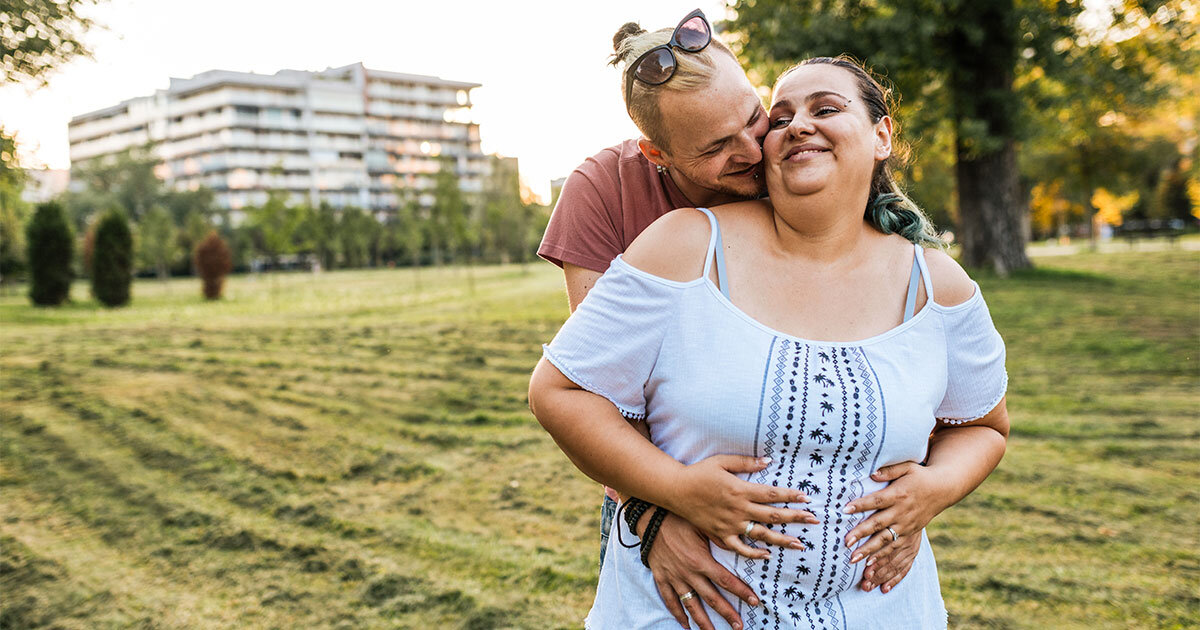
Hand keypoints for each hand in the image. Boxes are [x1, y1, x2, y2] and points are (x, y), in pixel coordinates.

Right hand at [646, 513, 758, 629]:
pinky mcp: (662, 578)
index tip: (754, 601)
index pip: (726, 581)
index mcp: (701, 561)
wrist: (650, 519)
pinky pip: (670, 600)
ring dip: (703, 621)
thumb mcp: (703, 525)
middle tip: (739, 625)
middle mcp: (689, 574)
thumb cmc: (678, 519)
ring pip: (691, 605)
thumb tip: (742, 544)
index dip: (742, 592)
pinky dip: (677, 613)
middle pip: (712, 598)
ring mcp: (674, 578)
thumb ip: (721, 538)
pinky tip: (685, 624)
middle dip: (727, 613)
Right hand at [669, 454, 819, 558]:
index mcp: (740, 489)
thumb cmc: (698, 473)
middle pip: (772, 515)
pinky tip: (768, 556)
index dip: (790, 495)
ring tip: (799, 544)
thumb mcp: (721, 461)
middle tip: (814, 520)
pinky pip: (740, 547)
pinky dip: (754, 553)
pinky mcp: (720, 534)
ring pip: (761, 534)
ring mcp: (730, 524)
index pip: (771, 493)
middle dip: (795, 517)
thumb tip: (768, 461)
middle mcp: (738, 508)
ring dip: (781, 539)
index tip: (807, 498)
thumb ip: (746, 462)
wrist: (675, 490)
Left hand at [841, 461, 950, 591]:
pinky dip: (888, 563)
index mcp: (899, 495)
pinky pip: (899, 553)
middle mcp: (903, 513)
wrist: (942, 489)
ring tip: (855, 560)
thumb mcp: (907, 467)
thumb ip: (889, 470)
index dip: (861, 505)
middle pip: (879, 525)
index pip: (877, 501)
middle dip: (862, 534)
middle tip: (846, 543)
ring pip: (887, 543)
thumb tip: (872, 473)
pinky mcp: (912, 537)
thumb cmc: (919, 476)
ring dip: (871, 552)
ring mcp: (908, 527)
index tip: (844, 509)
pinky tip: (875, 570)